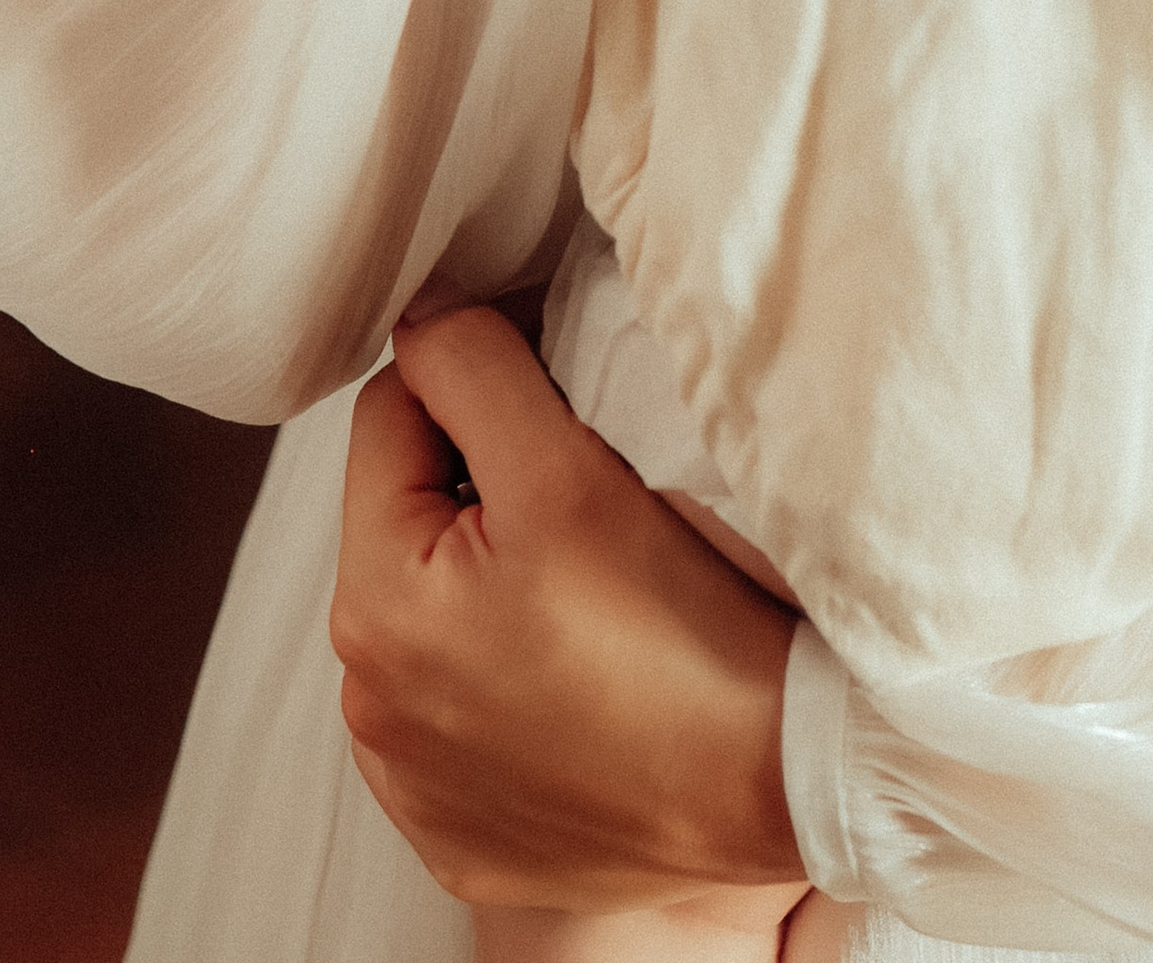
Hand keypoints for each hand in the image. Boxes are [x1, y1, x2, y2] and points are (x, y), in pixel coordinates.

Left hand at [333, 306, 799, 909]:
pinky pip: (466, 715)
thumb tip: (421, 317)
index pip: (391, 416)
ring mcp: (414, 785)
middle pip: (411, 519)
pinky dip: (512, 680)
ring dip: (493, 580)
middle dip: (481, 483)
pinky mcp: (465, 835)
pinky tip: (589, 676)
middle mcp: (370, 709)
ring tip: (598, 589)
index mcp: (373, 610)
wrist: (781, 791)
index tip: (562, 393)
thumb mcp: (565, 470)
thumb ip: (470, 369)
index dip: (476, 376)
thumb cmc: (681, 632)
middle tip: (591, 494)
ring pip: (438, 615)